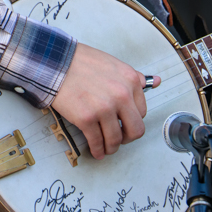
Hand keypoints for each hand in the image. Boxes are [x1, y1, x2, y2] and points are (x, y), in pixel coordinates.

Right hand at [52, 43, 160, 159]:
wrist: (57, 62)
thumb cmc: (81, 61)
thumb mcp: (113, 64)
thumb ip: (133, 76)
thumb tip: (154, 82)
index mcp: (130, 80)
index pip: (142, 112)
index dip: (132, 120)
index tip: (125, 123)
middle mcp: (121, 95)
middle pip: (136, 130)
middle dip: (127, 138)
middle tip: (120, 138)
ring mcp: (104, 108)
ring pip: (116, 140)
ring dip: (112, 147)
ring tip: (106, 147)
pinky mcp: (87, 118)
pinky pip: (97, 142)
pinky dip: (97, 150)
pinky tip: (95, 150)